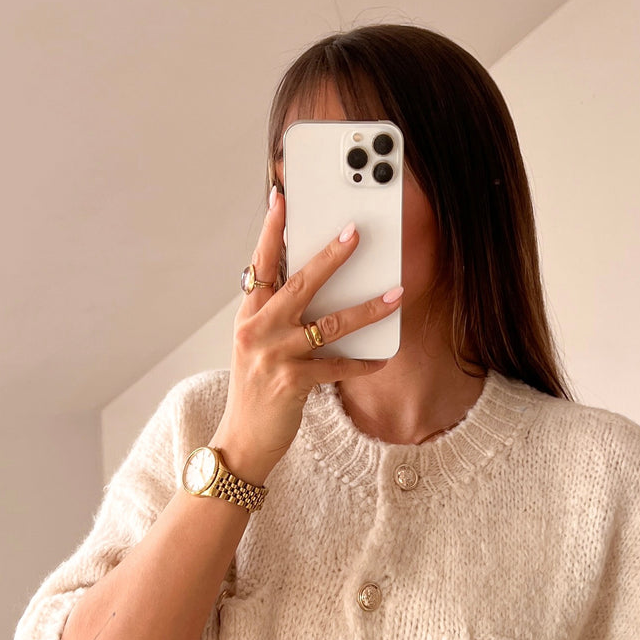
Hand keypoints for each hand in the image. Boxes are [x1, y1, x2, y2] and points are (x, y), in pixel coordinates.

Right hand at [211, 185, 403, 481]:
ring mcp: (274, 356)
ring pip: (329, 324)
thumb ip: (276, 314)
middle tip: (355, 233)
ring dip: (367, 308)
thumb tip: (315, 284)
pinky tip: (383, 356)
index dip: (271, 231)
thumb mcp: (256, 345)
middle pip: (300, 284)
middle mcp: (258, 330)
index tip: (282, 199)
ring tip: (396, 293)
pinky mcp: (293, 383)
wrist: (243, 439)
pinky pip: (338, 367)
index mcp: (249, 315)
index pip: (260, 265)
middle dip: (331, 256)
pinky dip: (364, 362)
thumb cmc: (256, 389)